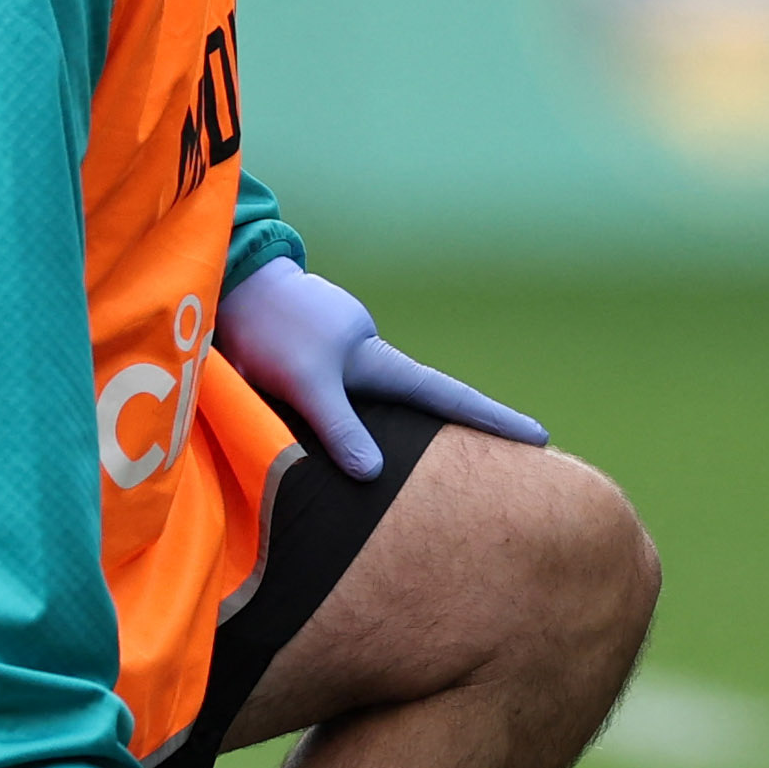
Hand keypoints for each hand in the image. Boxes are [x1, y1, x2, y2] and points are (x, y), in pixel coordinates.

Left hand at [216, 258, 547, 478]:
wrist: (229, 284)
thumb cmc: (268, 326)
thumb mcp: (306, 380)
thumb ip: (338, 425)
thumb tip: (374, 474)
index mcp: (378, 362)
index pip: (448, 396)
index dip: (493, 419)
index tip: (539, 438)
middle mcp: (367, 364)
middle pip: (424, 407)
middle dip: (458, 433)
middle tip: (499, 466)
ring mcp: (341, 367)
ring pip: (376, 413)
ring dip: (393, 442)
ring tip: (415, 483)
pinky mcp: (310, 374)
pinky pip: (339, 412)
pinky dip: (346, 435)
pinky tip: (337, 460)